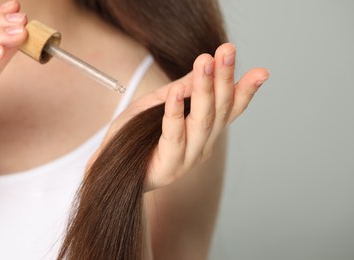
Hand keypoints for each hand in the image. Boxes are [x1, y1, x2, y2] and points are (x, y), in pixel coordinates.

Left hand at [91, 43, 268, 190]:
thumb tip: (202, 66)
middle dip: (224, 78)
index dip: (245, 91)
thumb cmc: (134, 135)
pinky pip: (174, 135)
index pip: (229, 110)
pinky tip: (175, 92)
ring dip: (205, 90)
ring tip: (205, 62)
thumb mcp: (158, 105)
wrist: (110, 167)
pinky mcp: (169, 166)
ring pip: (202, 120)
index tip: (261, 71)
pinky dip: (175, 112)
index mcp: (204, 132)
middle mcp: (203, 145)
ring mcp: (188, 158)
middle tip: (227, 50)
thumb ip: (180, 90)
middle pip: (219, 110)